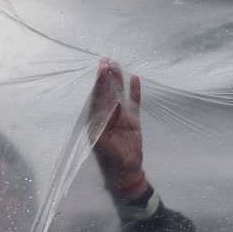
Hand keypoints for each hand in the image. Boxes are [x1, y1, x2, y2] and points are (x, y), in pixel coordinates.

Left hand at [90, 58, 147, 199]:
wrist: (125, 172)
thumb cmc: (111, 160)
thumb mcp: (106, 142)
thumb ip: (109, 123)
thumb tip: (116, 104)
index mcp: (97, 120)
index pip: (97, 97)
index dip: (99, 83)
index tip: (101, 68)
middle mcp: (107, 116)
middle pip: (106, 92)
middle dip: (105, 77)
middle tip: (105, 59)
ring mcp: (121, 117)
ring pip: (119, 94)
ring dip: (118, 80)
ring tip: (117, 64)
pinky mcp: (133, 121)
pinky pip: (134, 103)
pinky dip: (135, 91)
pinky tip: (135, 78)